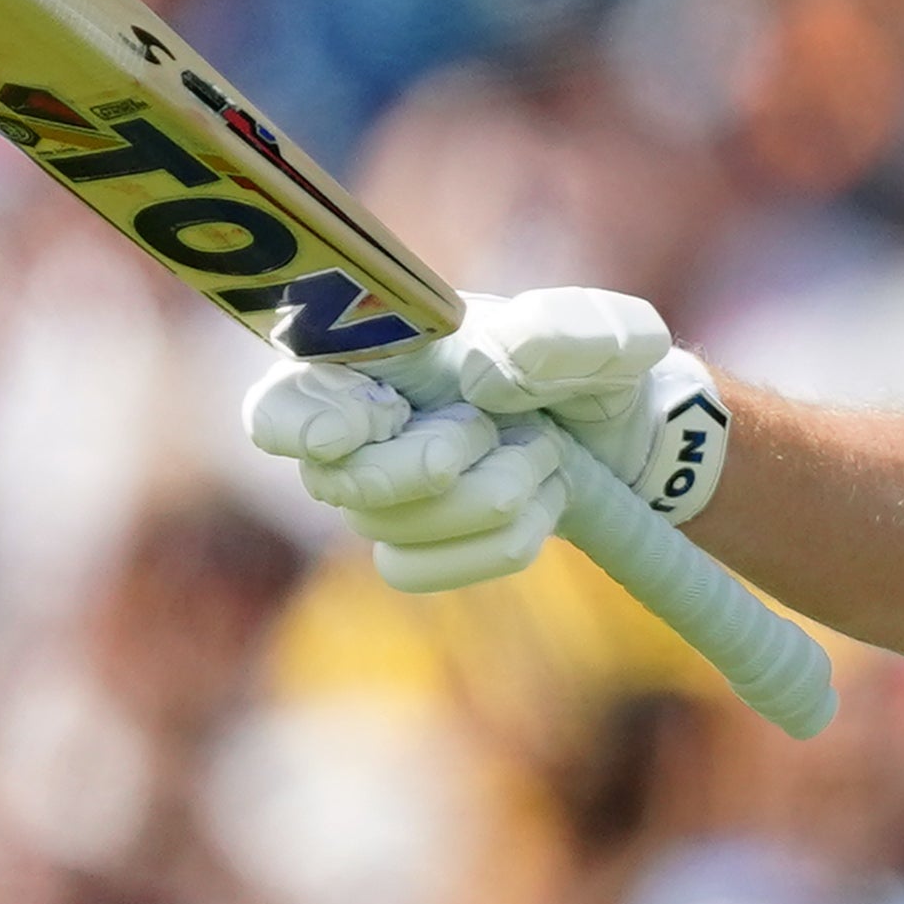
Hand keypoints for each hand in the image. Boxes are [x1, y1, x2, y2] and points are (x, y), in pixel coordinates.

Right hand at [242, 286, 718, 592]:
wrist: (622, 433)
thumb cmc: (589, 367)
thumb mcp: (602, 337)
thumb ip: (561, 332)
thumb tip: (484, 378)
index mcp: (367, 355)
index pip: (282, 399)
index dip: (299, 421)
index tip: (355, 426)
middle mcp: (352, 428)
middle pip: (343, 481)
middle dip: (434, 463)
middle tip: (493, 427)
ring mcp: (375, 493)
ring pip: (390, 530)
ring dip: (490, 494)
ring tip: (542, 452)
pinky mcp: (409, 545)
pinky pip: (415, 571)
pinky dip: (493, 543)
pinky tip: (536, 503)